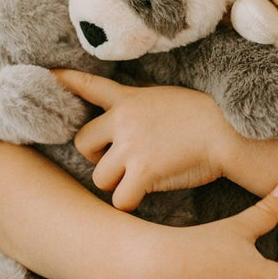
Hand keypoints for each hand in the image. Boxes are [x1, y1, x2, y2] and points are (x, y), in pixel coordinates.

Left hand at [53, 69, 236, 210]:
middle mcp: (124, 120)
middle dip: (98, 157)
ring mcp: (131, 145)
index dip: (67, 81)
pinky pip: (120, 199)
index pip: (91, 86)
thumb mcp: (166, 98)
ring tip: (142, 177)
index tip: (49, 75)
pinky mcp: (143, 171)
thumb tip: (125, 114)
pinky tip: (146, 197)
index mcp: (130, 99)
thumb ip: (140, 104)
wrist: (228, 131)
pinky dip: (130, 203)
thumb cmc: (205, 117)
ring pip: (100, 177)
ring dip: (116, 183)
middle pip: (83, 144)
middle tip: (123, 162)